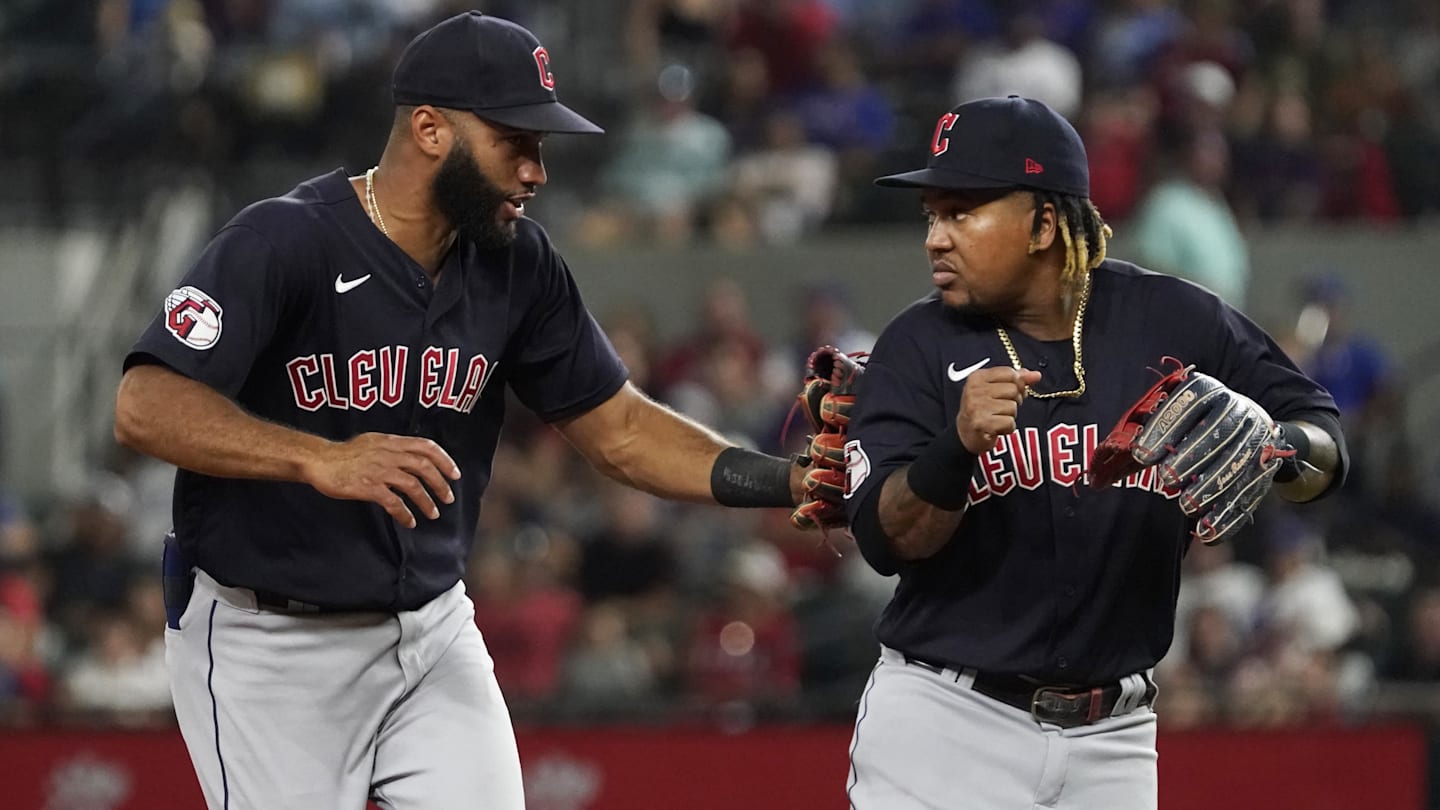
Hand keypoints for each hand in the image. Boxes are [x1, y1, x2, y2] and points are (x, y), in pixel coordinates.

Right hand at [304, 432, 460, 527]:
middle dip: (440, 484)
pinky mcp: (368, 487)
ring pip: (413, 485)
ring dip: (426, 502)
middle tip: (448, 498)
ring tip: (433, 514)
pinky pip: (394, 502)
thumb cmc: (345, 454)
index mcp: (392, 442)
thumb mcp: (373, 442)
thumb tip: (413, 457)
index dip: (444, 459)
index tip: (455, 474)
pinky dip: (405, 513)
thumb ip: (394, 448)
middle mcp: (388, 454)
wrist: (319, 461)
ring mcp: (379, 470)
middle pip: (424, 467)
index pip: (426, 446)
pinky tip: (409, 521)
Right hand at [956, 367, 1041, 453]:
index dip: (1016, 384)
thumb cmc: (983, 408)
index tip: (1008, 394)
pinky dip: (1007, 428)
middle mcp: (974, 390)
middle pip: (1013, 390)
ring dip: (1009, 416)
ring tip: (996, 418)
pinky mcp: (981, 423)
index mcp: (977, 377)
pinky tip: (996, 428)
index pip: (1010, 374)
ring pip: (1013, 407)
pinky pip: (1010, 423)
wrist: (965, 433)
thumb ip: (1017, 380)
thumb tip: (1036, 375)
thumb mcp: (996, 389)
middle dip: (1013, 401)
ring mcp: (976, 407)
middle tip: (1000, 408)